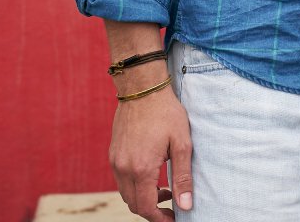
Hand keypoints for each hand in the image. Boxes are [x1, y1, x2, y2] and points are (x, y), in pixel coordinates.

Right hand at [109, 86, 193, 219]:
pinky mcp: (113, 154)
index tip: (173, 218)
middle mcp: (123, 168)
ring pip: (125, 193)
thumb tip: (186, 205)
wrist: (143, 89)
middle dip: (151, 210)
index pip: (146, 207)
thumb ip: (183, 176)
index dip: (159, 218)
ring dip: (142, 198)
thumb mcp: (182, 143)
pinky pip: (121, 180)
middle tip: (171, 205)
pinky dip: (134, 185)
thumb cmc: (166, 114)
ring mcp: (115, 161)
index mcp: (141, 169)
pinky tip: (151, 175)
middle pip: (133, 204)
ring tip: (164, 190)